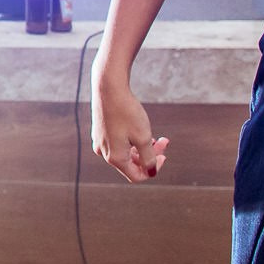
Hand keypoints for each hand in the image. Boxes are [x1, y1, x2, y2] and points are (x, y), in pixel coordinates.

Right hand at [91, 66, 167, 181]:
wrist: (109, 88)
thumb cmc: (127, 112)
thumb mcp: (143, 137)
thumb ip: (149, 158)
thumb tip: (151, 172)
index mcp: (115, 158)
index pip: (137, 176)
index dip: (153, 170)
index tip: (164, 156)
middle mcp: (105, 152)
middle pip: (132, 163)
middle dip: (150, 155)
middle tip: (163, 141)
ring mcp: (100, 141)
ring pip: (126, 152)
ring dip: (142, 147)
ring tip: (154, 134)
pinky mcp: (100, 131)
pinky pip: (118, 143)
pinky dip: (131, 140)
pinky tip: (138, 129)